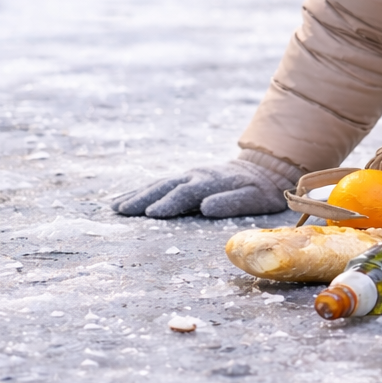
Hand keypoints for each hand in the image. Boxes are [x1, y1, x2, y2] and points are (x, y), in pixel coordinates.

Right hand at [112, 151, 300, 218]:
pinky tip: (129, 199)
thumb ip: (231, 201)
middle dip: (143, 198)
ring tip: (116, 206)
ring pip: (159, 184)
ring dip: (137, 194)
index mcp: (211, 182)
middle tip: (121, 210)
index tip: (151, 213)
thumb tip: (205, 206)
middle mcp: (196, 176)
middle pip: (166, 187)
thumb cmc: (261, 190)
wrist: (265, 169)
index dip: (169, 203)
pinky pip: (162, 184)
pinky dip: (143, 190)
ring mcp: (190, 175)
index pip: (186, 193)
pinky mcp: (187, 178)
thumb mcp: (255, 197)